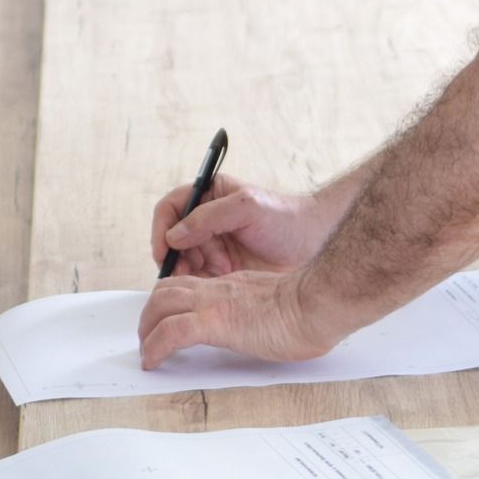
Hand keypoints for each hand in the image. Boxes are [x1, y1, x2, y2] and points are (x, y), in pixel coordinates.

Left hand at [137, 269, 331, 369]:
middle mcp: (218, 290)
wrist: (318, 303)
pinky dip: (155, 348)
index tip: (168, 322)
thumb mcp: (277, 305)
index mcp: (233, 285)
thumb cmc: (312, 308)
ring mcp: (214, 304)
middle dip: (149, 314)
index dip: (171, 302)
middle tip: (148, 338)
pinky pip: (171, 333)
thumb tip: (265, 328)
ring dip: (146, 329)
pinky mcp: (215, 323)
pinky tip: (153, 362)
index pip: (189, 285)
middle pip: (166, 291)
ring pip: (160, 305)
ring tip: (147, 352)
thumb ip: (262, 311)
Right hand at [150, 174, 332, 276]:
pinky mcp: (223, 268)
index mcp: (210, 195)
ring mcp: (214, 244)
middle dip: (178, 254)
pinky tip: (218, 283)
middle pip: (173, 238)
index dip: (162, 228)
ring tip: (215, 273)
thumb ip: (210, 216)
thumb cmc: (287, 219)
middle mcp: (208, 219)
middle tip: (188, 271)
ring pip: (184, 259)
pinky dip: (202, 282)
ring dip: (192, 269)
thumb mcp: (249, 208)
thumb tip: (176, 234)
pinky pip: (199, 277)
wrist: (315, 244)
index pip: (171, 208)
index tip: (165, 250)